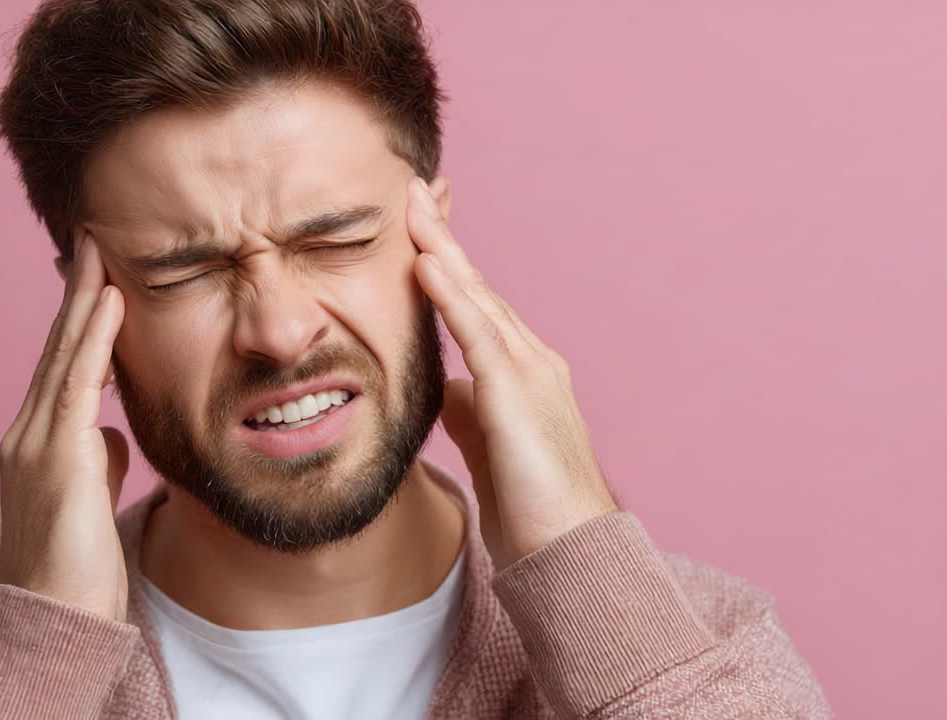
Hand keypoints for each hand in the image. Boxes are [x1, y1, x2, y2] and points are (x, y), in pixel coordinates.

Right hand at [0, 229, 129, 618]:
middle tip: (91, 236)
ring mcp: (35, 444)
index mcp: (40, 441)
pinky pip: (77, 385)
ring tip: (99, 248)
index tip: (98, 270)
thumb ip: (99, 458)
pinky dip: (93, 340)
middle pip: (58, 347)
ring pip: (64, 355)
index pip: (64, 364)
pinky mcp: (54, 461)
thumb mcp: (93, 498)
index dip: (80, 316)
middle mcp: (28, 433)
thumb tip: (114, 431)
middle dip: (77, 290)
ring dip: (84, 298)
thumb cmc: (79, 569)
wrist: (55, 622)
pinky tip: (109, 302)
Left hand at [407, 176, 618, 570]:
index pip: (474, 306)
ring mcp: (528, 372)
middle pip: (476, 286)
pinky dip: (450, 293)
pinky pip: (477, 332)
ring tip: (411, 205)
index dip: (446, 265)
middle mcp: (529, 360)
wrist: (570, 551)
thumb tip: (444, 388)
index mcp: (518, 373)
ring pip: (476, 296)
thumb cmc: (532, 507)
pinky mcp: (517, 393)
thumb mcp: (489, 447)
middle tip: (414, 190)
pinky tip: (425, 262)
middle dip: (442, 238)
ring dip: (440, 248)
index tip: (419, 228)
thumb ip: (469, 411)